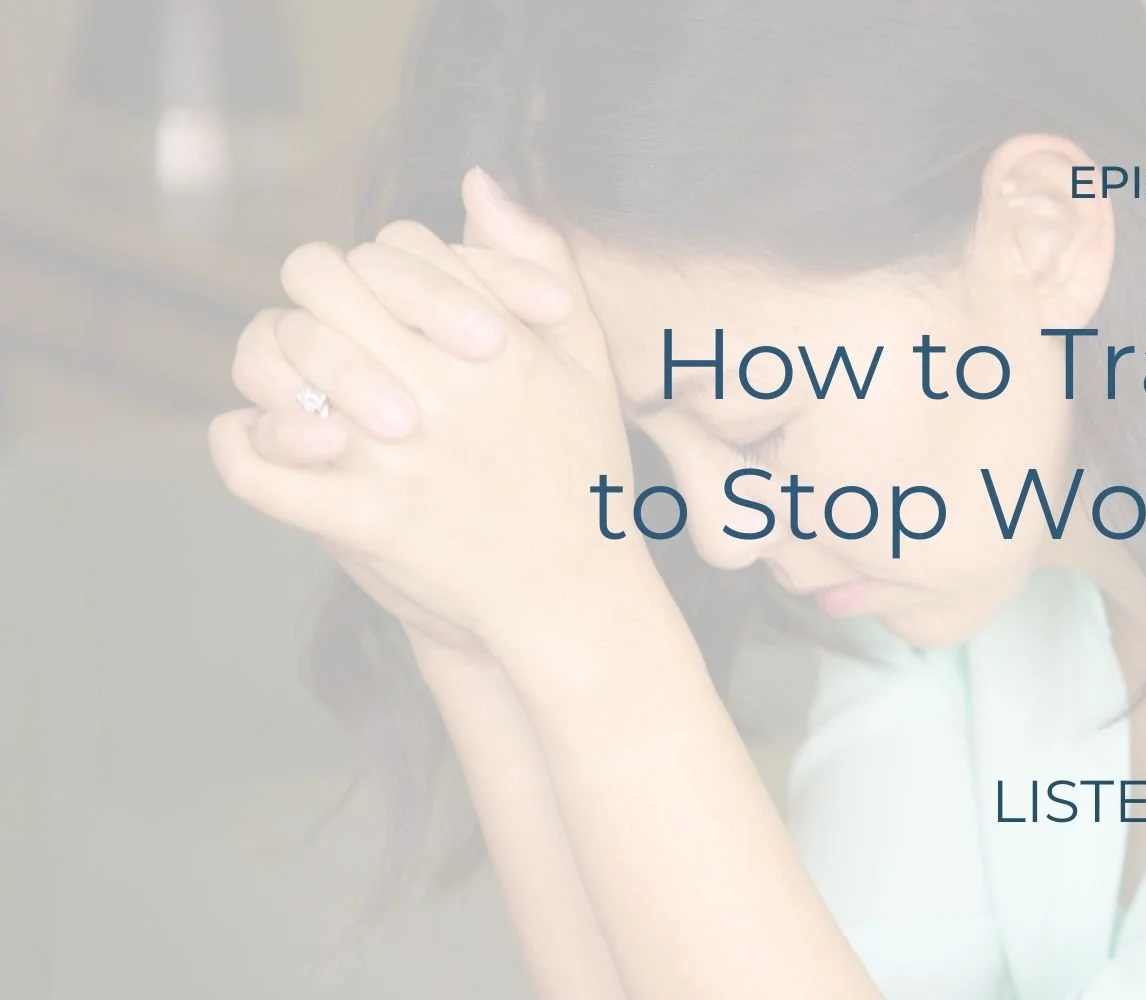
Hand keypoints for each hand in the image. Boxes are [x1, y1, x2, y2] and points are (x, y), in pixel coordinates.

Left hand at [212, 168, 657, 656]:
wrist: (571, 591)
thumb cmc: (580, 468)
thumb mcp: (584, 357)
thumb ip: (538, 261)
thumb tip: (476, 180)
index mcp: (490, 345)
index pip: (396, 250)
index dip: (388, 264)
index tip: (401, 298)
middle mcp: (436, 391)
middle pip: (322, 285)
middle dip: (320, 292)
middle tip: (337, 322)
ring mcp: (390, 458)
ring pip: (282, 361)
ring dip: (281, 360)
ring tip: (306, 379)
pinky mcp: (358, 520)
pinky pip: (258, 470)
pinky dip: (242, 445)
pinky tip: (259, 433)